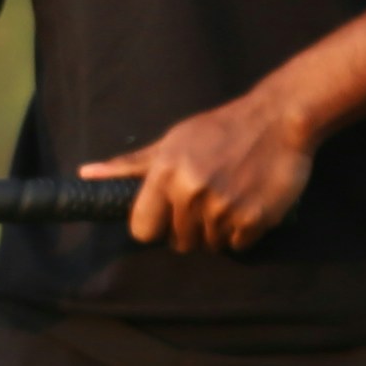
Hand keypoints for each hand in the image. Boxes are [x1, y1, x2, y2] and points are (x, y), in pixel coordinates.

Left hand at [83, 89, 319, 252]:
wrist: (279, 120)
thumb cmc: (219, 129)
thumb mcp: (172, 141)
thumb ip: (130, 165)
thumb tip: (87, 174)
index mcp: (166, 174)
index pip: (142, 229)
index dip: (153, 226)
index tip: (166, 216)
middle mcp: (191, 193)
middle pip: (178, 242)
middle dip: (189, 228)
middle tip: (207, 200)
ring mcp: (223, 209)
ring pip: (209, 245)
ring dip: (218, 230)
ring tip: (230, 198)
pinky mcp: (254, 220)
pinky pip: (238, 245)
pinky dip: (243, 231)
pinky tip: (248, 204)